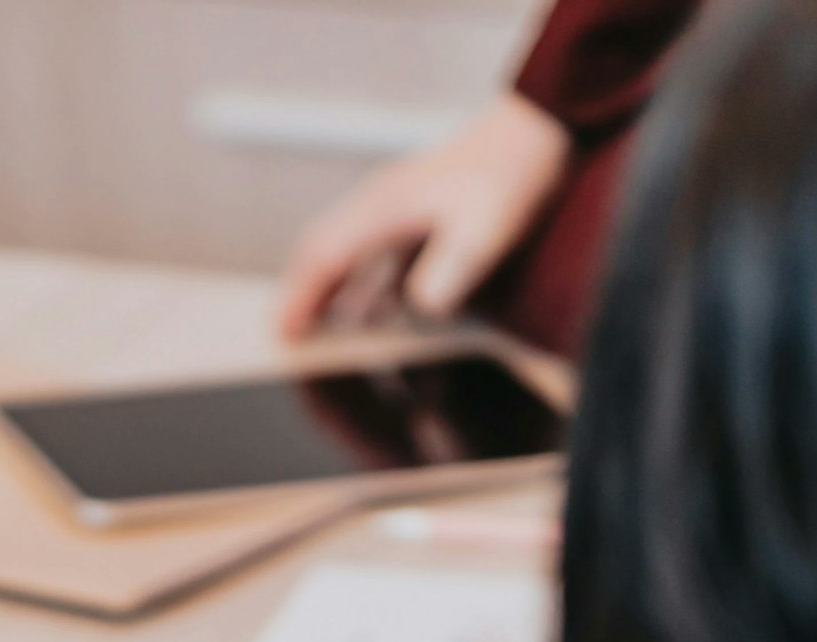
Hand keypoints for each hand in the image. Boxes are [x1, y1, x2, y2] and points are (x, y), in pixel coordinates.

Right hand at [274, 94, 575, 338]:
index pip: (325, 256)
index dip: (302, 298)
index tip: (283, 333)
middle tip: (284, 334)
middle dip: (299, 294)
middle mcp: (378, 203)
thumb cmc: (508, 178)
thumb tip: (418, 307)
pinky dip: (355, 279)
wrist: (533, 131)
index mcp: (384, 207)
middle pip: (320, 250)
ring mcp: (392, 203)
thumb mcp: (484, 232)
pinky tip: (365, 306)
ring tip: (314, 326)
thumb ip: (449, 271)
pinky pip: (368, 247)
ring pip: (341, 247)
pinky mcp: (412, 208)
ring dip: (324, 287)